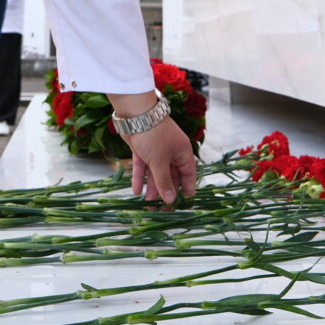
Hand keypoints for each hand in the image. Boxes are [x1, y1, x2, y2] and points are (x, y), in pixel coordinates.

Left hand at [109, 91, 196, 205]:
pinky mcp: (142, 148)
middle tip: (162, 210)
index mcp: (182, 152)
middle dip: (166, 193)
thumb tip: (171, 200)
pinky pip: (143, 166)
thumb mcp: (160, 161)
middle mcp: (171, 152)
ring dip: (152, 188)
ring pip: (156, 173)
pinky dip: (140, 178)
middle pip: (171, 176)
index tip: (184, 204)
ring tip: (147, 205)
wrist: (135, 113)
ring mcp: (156, 150)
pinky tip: (136, 191)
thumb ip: (164, 181)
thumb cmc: (153, 135)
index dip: (186, 189)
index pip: (188, 174)